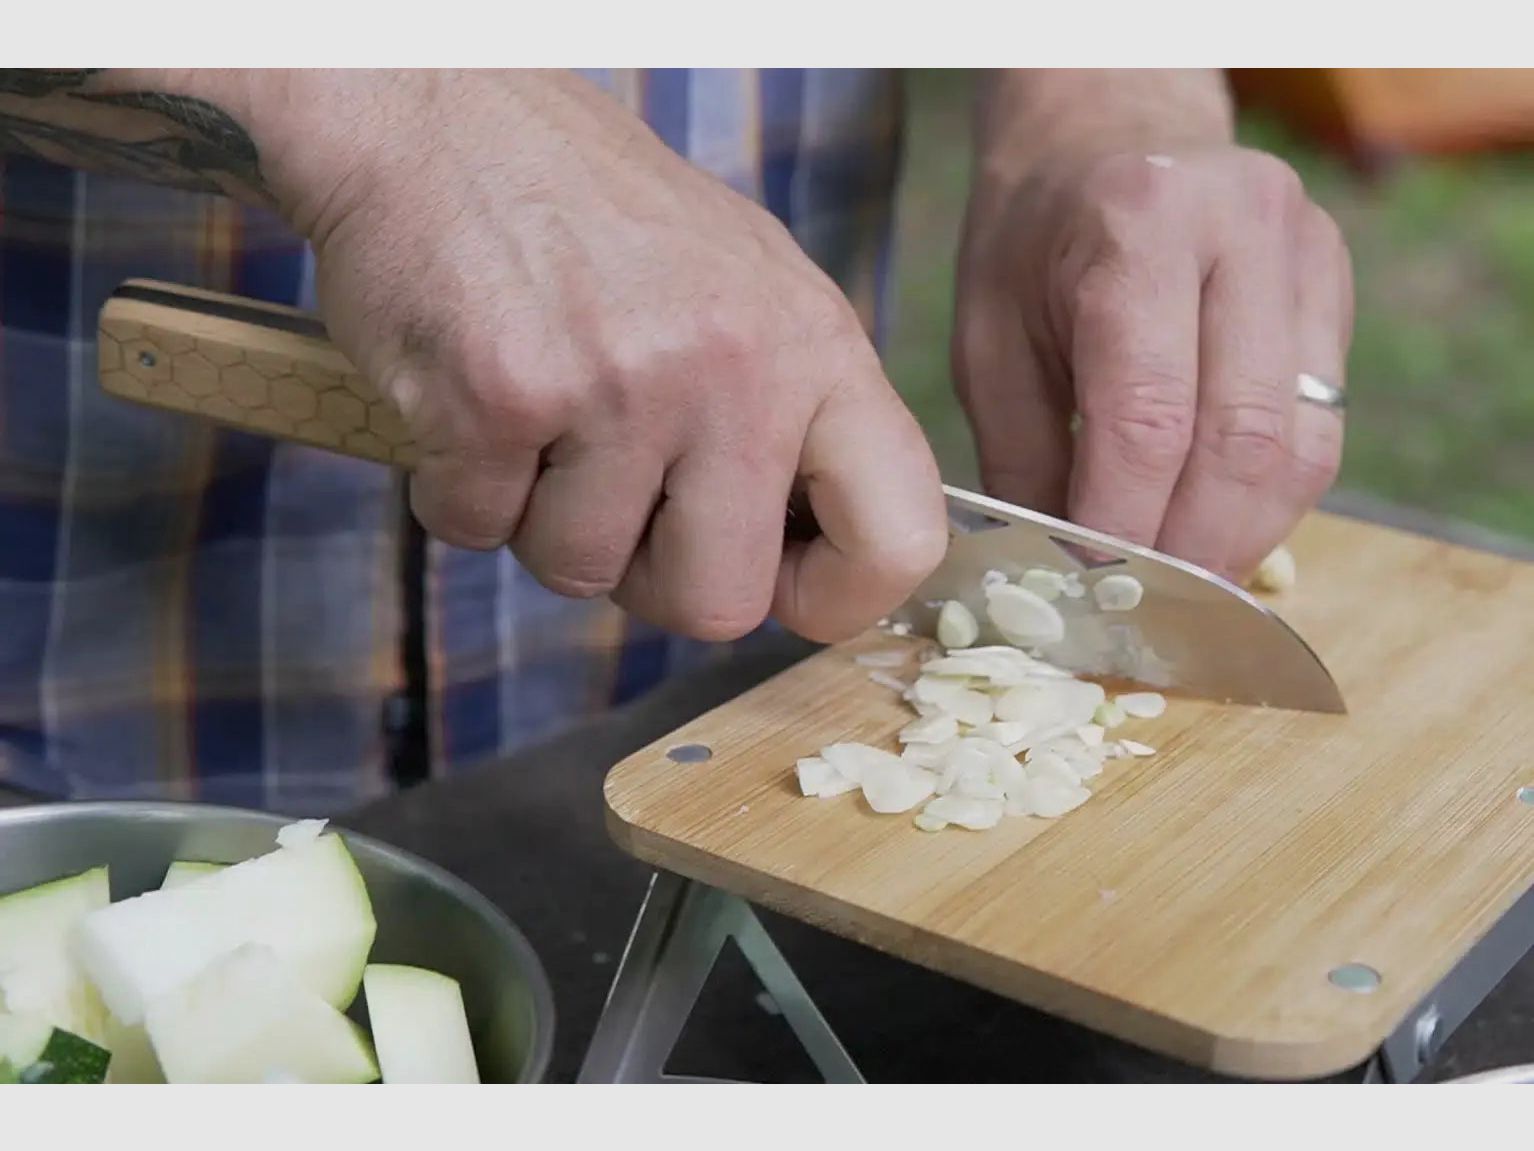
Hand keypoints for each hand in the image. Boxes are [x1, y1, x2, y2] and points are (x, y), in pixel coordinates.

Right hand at [262, 70, 945, 642]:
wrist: (445, 115)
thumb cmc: (598, 219)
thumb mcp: (749, 292)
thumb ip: (794, 424)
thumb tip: (814, 563)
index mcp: (816, 346)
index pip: (900, 538)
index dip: (837, 598)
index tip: (774, 576)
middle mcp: (736, 367)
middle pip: (719, 606)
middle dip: (650, 577)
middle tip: (614, 495)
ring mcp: (620, 384)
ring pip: (582, 575)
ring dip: (542, 521)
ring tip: (539, 415)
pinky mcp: (501, 397)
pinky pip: (475, 529)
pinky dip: (458, 489)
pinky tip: (471, 398)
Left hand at [952, 143, 1351, 580]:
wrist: (1106, 137)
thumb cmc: (1031, 244)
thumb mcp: (988, 342)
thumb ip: (1022, 460)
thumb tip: (1061, 578)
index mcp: (1137, 227)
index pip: (1148, 417)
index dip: (1122, 523)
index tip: (1089, 583)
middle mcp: (1243, 229)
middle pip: (1243, 440)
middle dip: (1190, 546)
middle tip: (1143, 602)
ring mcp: (1307, 254)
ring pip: (1303, 447)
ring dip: (1242, 536)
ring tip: (1182, 580)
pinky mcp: (1336, 288)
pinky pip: (1323, 428)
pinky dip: (1270, 497)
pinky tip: (1217, 524)